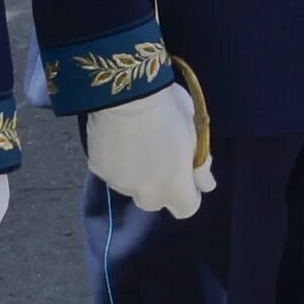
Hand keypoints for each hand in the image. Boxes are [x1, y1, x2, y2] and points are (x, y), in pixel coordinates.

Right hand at [85, 83, 214, 220]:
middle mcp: (145, 194)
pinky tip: (121, 139)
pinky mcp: (98, 170)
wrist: (126, 94)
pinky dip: (118, 162)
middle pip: (157, 201)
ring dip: (139, 174)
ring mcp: (118, 184)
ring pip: (133, 187)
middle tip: (163, 155)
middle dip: (162, 185)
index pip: (187, 209)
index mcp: (173, 187)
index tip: (189, 174)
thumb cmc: (169, 111)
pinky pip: (113, 171)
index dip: (190, 193)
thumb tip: (206, 184)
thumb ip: (202, 165)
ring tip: (140, 143)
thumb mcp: (197, 133)